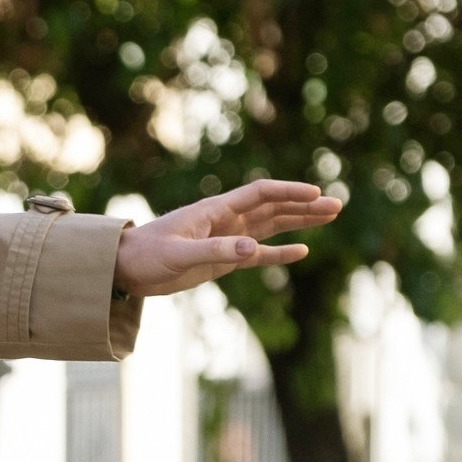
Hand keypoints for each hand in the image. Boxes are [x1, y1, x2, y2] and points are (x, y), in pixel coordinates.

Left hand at [112, 179, 340, 298]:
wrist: (124, 269)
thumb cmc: (146, 254)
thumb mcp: (179, 254)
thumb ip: (216, 252)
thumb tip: (252, 250)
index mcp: (216, 210)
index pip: (261, 194)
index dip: (289, 192)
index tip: (316, 195)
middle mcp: (225, 220)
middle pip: (273, 207)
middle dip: (304, 206)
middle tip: (337, 205)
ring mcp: (226, 239)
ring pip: (270, 227)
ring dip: (298, 223)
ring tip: (329, 217)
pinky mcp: (222, 259)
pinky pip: (257, 254)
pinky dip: (278, 253)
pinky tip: (302, 251)